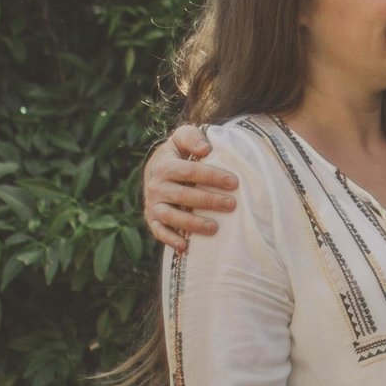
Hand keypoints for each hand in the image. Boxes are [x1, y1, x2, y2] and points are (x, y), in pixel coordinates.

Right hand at [142, 125, 238, 250]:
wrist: (155, 168)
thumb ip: (192, 137)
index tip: (234, 182)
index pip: (190, 171)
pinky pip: (159, 232)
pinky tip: (186, 247)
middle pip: (184, 195)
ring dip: (193, 224)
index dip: (212, 176)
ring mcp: (153, 204)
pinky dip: (170, 240)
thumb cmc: (177, 153)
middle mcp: (156, 186)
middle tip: (231, 205)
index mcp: (165, 166)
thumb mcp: (182, 138)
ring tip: (214, 228)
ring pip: (172, 216)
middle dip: (208, 200)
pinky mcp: (152, 218)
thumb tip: (206, 149)